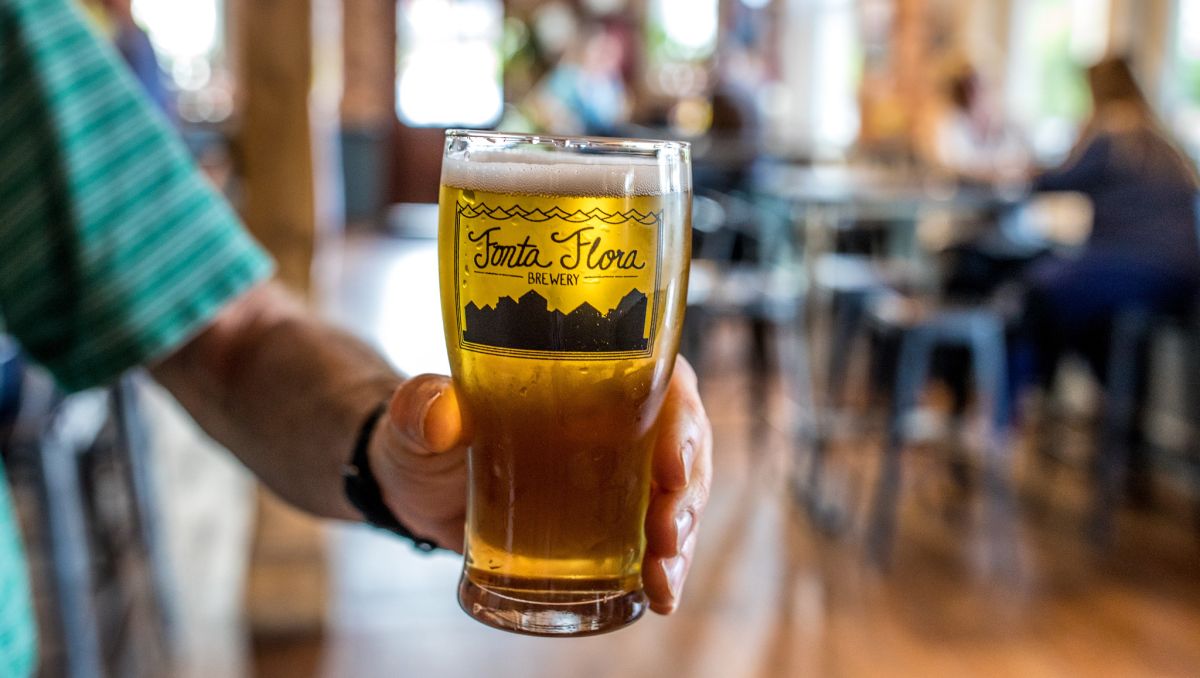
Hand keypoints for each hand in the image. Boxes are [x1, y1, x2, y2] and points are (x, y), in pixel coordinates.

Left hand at [368, 356, 712, 614]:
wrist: (415, 486)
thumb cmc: (424, 434)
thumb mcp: (418, 416)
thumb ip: (423, 407)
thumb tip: (436, 415)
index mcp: (593, 371)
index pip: (662, 382)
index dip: (680, 423)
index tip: (669, 467)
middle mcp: (620, 417)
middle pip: (682, 448)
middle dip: (685, 497)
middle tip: (665, 537)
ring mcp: (619, 472)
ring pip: (676, 499)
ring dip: (681, 540)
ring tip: (662, 580)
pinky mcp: (608, 519)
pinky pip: (652, 540)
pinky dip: (663, 568)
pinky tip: (659, 598)